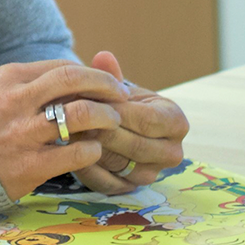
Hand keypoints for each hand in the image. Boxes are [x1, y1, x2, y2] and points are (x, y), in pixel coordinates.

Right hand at [0, 60, 128, 199]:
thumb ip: (31, 84)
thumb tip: (76, 76)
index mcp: (8, 78)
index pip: (64, 66)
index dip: (92, 74)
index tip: (106, 85)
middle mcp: (15, 100)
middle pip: (75, 79)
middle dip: (106, 86)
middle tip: (121, 97)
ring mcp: (23, 133)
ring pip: (82, 114)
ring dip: (106, 117)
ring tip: (111, 124)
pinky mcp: (31, 164)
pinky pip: (78, 152)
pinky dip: (93, 150)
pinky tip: (92, 151)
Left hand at [70, 50, 188, 192]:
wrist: (117, 127)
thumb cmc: (119, 103)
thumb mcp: (118, 88)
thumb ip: (111, 74)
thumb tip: (102, 56)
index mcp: (176, 122)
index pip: (148, 120)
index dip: (118, 112)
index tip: (92, 102)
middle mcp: (172, 152)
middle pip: (135, 145)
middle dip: (101, 130)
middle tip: (72, 119)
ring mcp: (152, 173)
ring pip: (120, 164)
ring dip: (91, 148)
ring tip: (67, 131)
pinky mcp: (130, 188)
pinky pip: (106, 182)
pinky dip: (85, 167)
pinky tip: (68, 152)